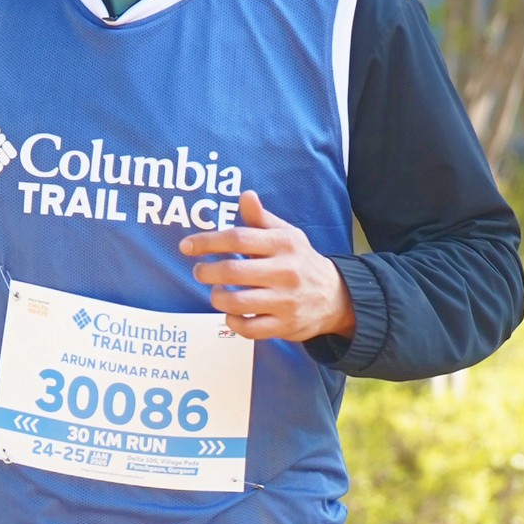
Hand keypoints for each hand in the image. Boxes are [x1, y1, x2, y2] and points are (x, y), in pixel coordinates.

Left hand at [178, 190, 355, 343]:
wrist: (335, 297)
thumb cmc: (301, 261)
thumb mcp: (287, 235)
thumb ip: (262, 218)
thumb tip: (245, 196)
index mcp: (284, 244)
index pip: (238, 238)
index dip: (207, 241)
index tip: (187, 246)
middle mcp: (285, 272)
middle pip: (232, 271)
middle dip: (207, 272)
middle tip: (200, 271)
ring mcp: (285, 301)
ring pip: (237, 302)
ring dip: (217, 297)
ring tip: (216, 292)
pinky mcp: (284, 325)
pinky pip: (248, 328)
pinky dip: (232, 321)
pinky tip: (230, 313)